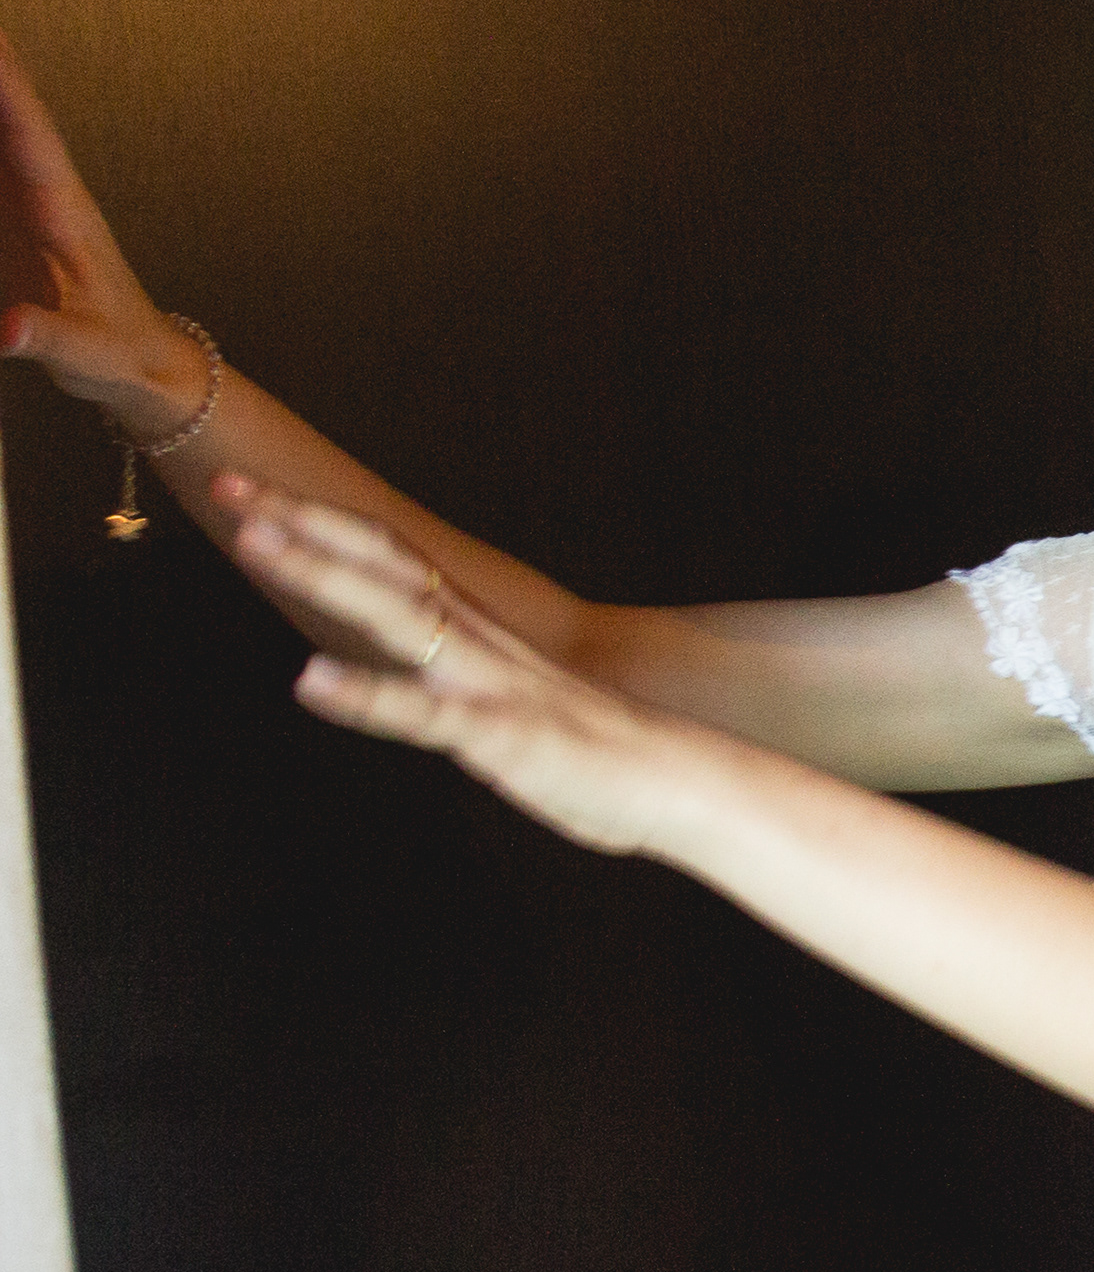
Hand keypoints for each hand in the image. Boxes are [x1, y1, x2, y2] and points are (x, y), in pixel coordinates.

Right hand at [0, 25, 191, 428]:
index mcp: (65, 213)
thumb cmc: (122, 353)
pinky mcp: (11, 220)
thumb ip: (45, 337)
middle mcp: (44, 194)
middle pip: (7, 117)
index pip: (31, 138)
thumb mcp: (85, 352)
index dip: (7, 89)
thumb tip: (6, 331)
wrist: (141, 363)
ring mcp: (26, 203)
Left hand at [228, 481, 715, 858]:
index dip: (326, 526)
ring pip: (397, 614)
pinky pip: (425, 712)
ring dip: (323, 574)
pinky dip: (365, 695)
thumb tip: (412, 680)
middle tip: (233, 488)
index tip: (260, 498)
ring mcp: (489, 685)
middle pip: (383, 565)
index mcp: (478, 636)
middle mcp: (478, 644)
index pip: (393, 561)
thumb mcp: (511, 707)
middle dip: (304, 525)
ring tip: (257, 543)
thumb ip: (456, 688)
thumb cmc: (598, 757)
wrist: (681, 783)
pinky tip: (310, 681)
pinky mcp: (501, 736)